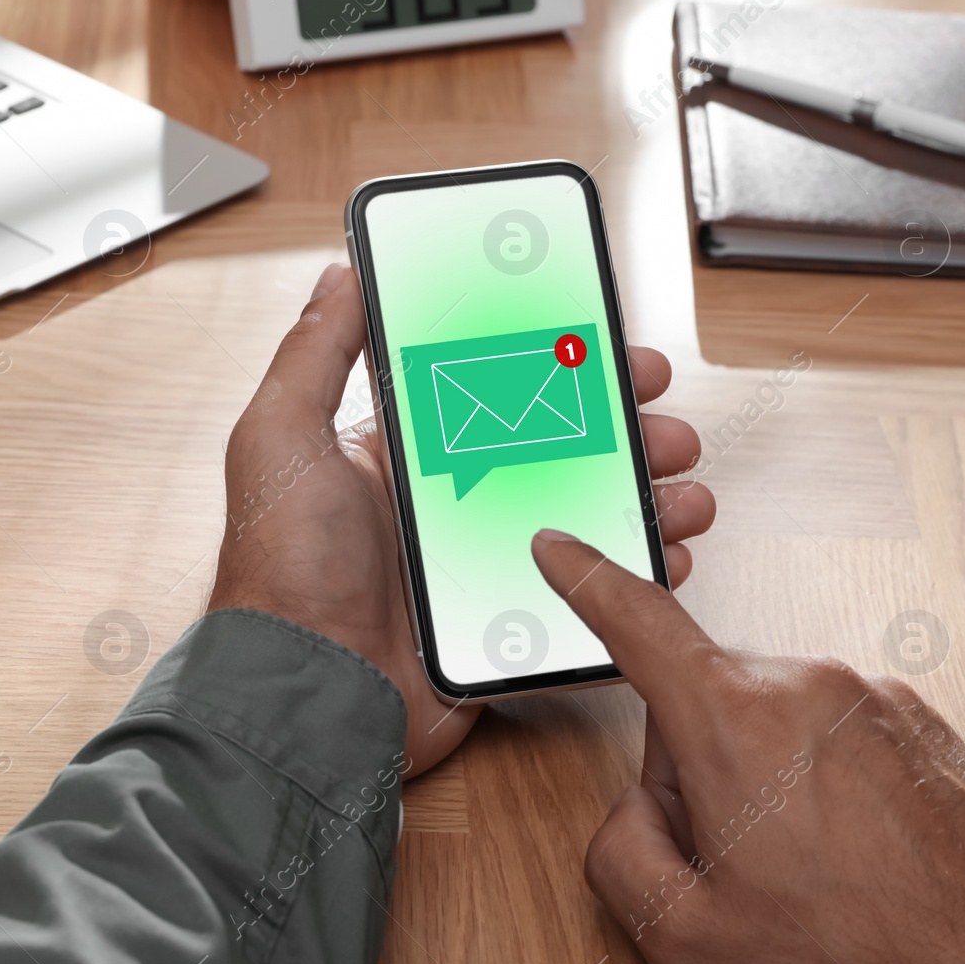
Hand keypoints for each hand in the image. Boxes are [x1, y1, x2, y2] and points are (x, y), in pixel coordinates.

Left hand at [208, 262, 714, 776]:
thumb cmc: (281, 566)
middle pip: (558, 447)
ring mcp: (484, 564)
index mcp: (403, 455)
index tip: (603, 343)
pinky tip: (667, 554)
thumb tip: (341, 273)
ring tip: (683, 485)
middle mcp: (450, 503)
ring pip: (586, 514)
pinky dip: (635, 570)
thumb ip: (314, 353)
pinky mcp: (508, 622)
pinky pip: (588, 591)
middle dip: (620, 425)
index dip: (553, 364)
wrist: (305, 691)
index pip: (495, 389)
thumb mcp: (281, 437)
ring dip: (644, 492)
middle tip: (662, 413)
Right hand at [531, 533, 964, 963]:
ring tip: (810, 862)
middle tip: (737, 852)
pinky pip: (833, 728)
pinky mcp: (915, 719)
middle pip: (703, 696)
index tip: (559, 546)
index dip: (586, 578)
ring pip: (771, 715)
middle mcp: (804, 685)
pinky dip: (824, 776)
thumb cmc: (851, 957)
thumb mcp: (683, 931)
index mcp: (733, 720)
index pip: (637, 622)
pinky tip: (850, 846)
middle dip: (698, 764)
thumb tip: (638, 807)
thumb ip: (618, 848)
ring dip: (766, 774)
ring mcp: (868, 697)